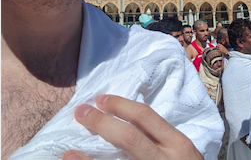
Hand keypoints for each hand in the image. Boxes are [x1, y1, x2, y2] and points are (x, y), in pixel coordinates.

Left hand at [63, 94, 203, 159]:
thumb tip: (130, 116)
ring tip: (67, 153)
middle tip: (80, 113)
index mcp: (177, 145)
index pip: (145, 117)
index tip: (101, 99)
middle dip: (101, 123)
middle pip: (128, 138)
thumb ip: (160, 137)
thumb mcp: (182, 153)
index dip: (120, 106)